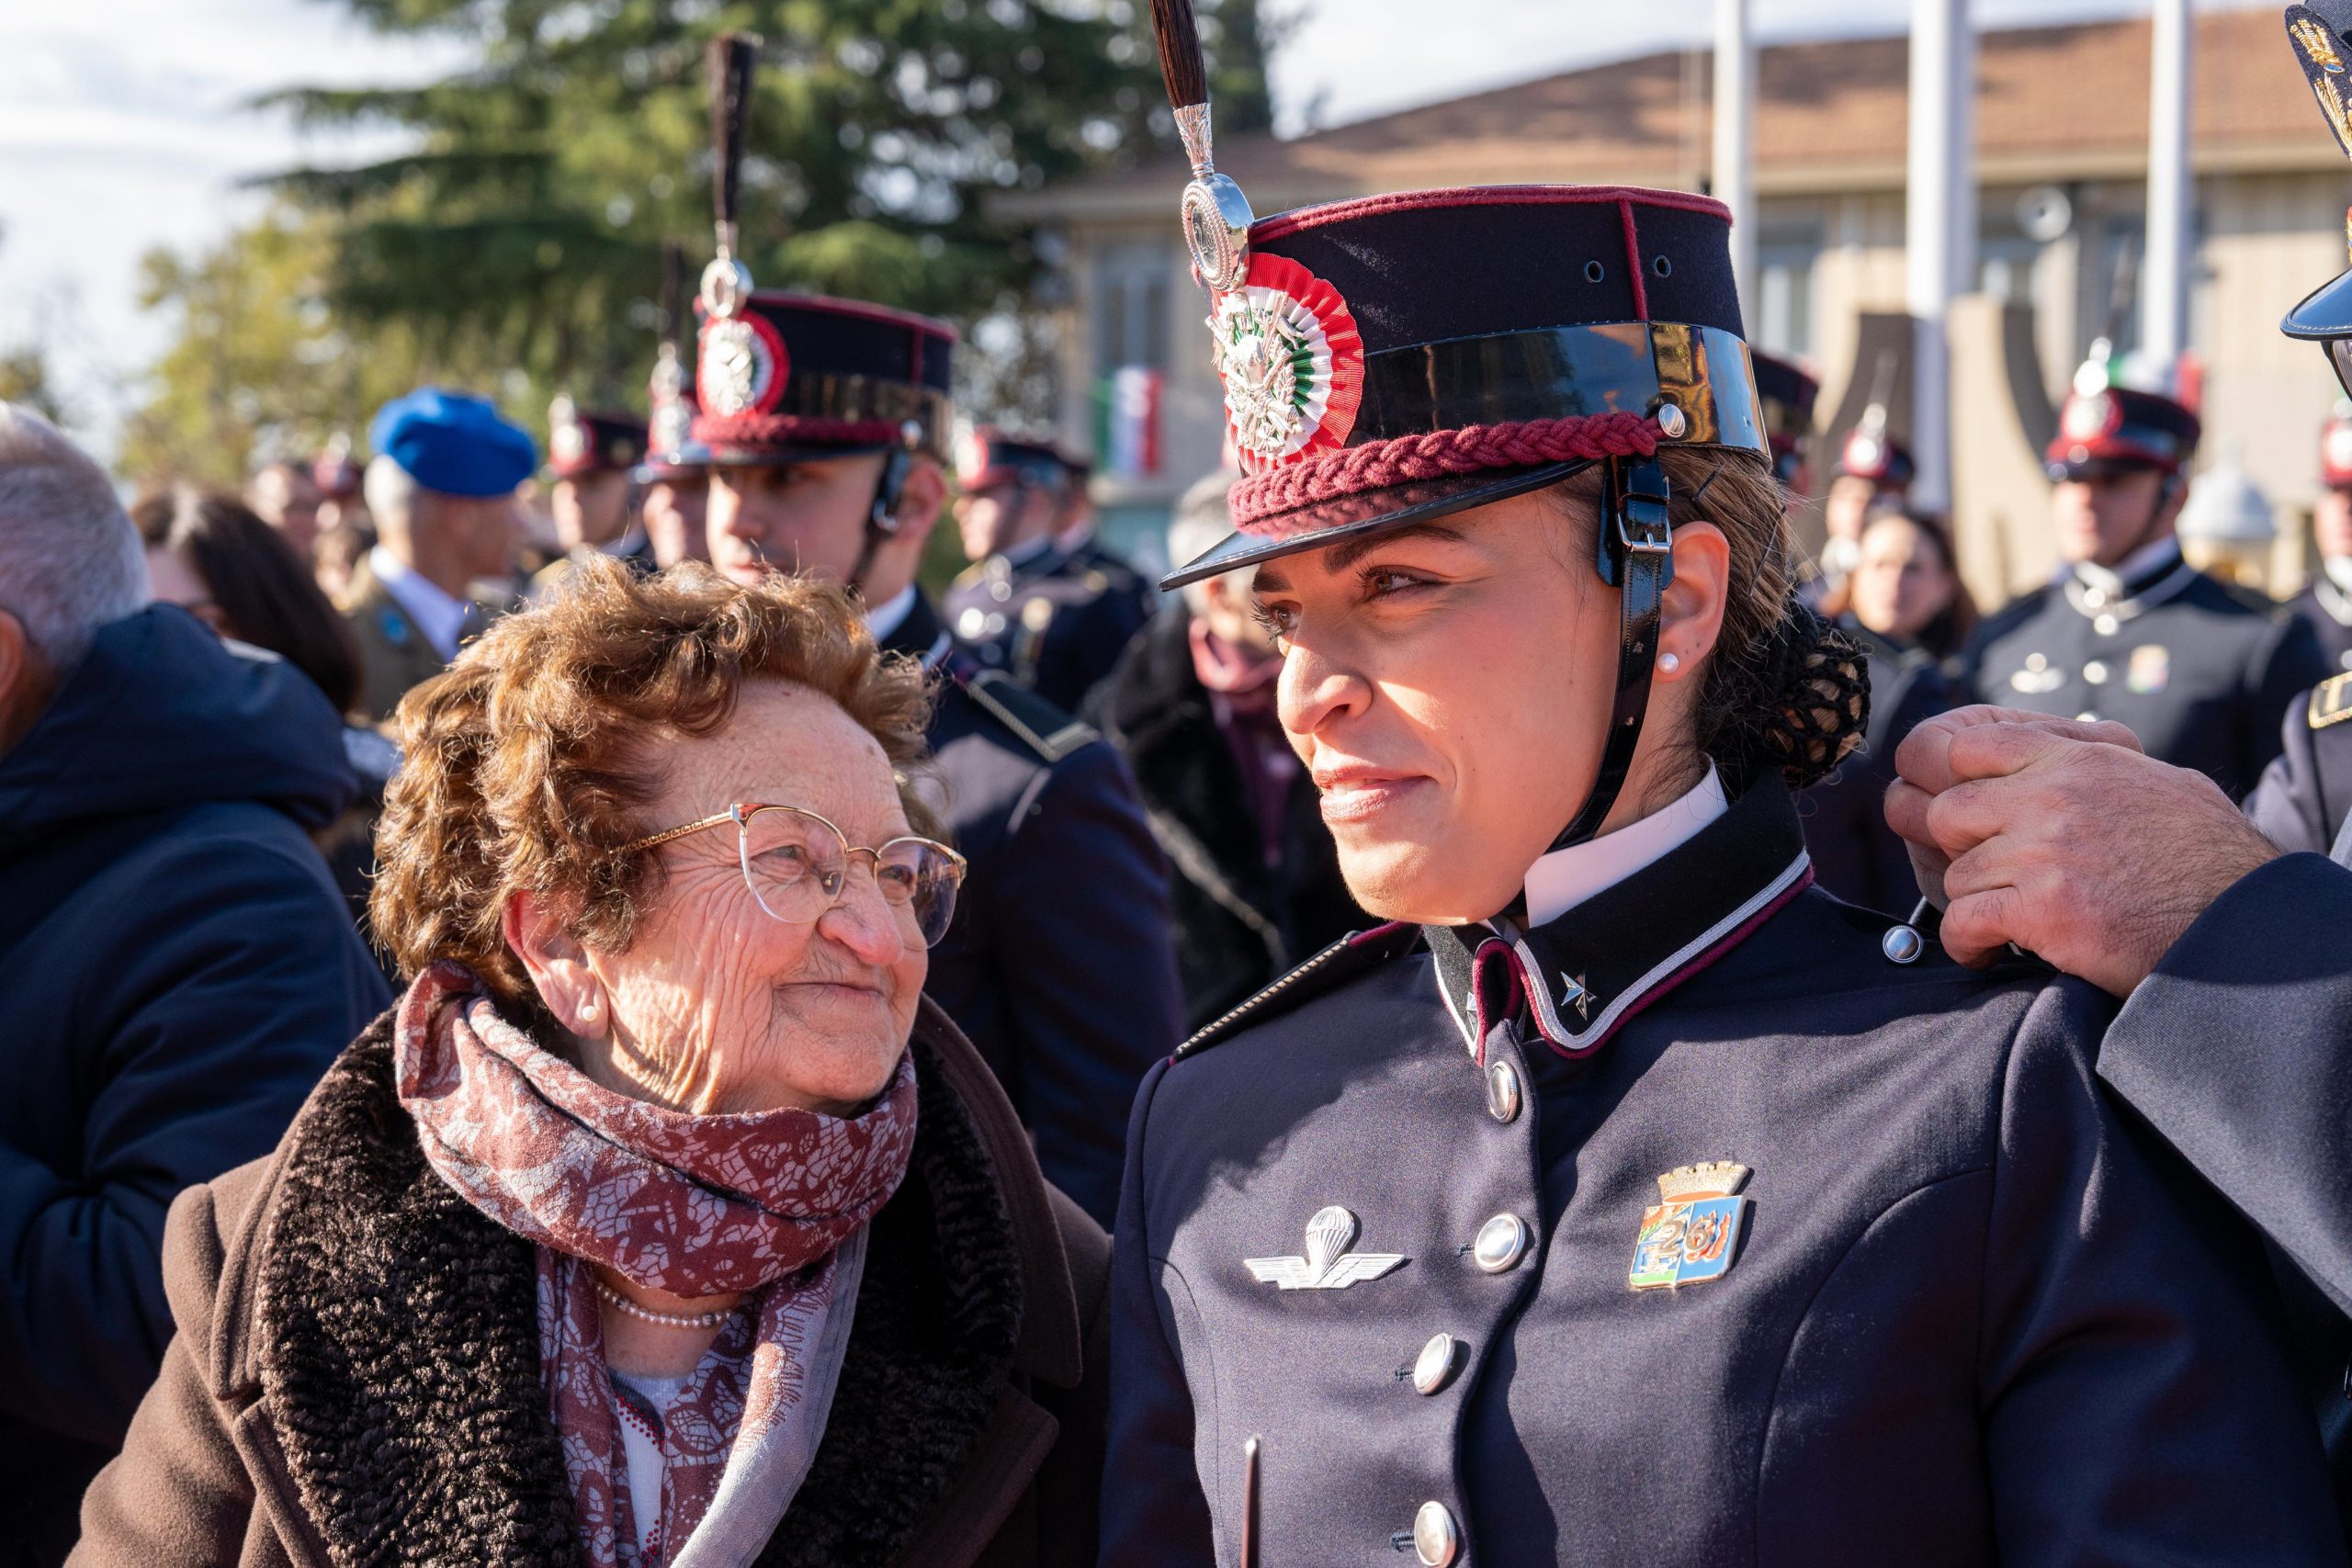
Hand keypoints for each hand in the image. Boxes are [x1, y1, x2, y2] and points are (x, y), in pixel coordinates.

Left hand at [1883, 706, 2277, 995]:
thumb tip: (2053, 750)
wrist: (2245, 921)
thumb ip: (2092, 760)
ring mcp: (2046, 852)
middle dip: (1954, 850)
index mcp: (2078, 758)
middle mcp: (2053, 797)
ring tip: (2003, 919)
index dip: (1946, 778)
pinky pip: (1965, 923)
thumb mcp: (2155, 779)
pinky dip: (1968, 943)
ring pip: (1956, 874)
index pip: (1969, 743)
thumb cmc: (2208, 857)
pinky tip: (1989, 950)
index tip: (1955, 815)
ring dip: (1973, 903)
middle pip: (1947, 811)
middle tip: (1978, 876)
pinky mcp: (2045, 909)